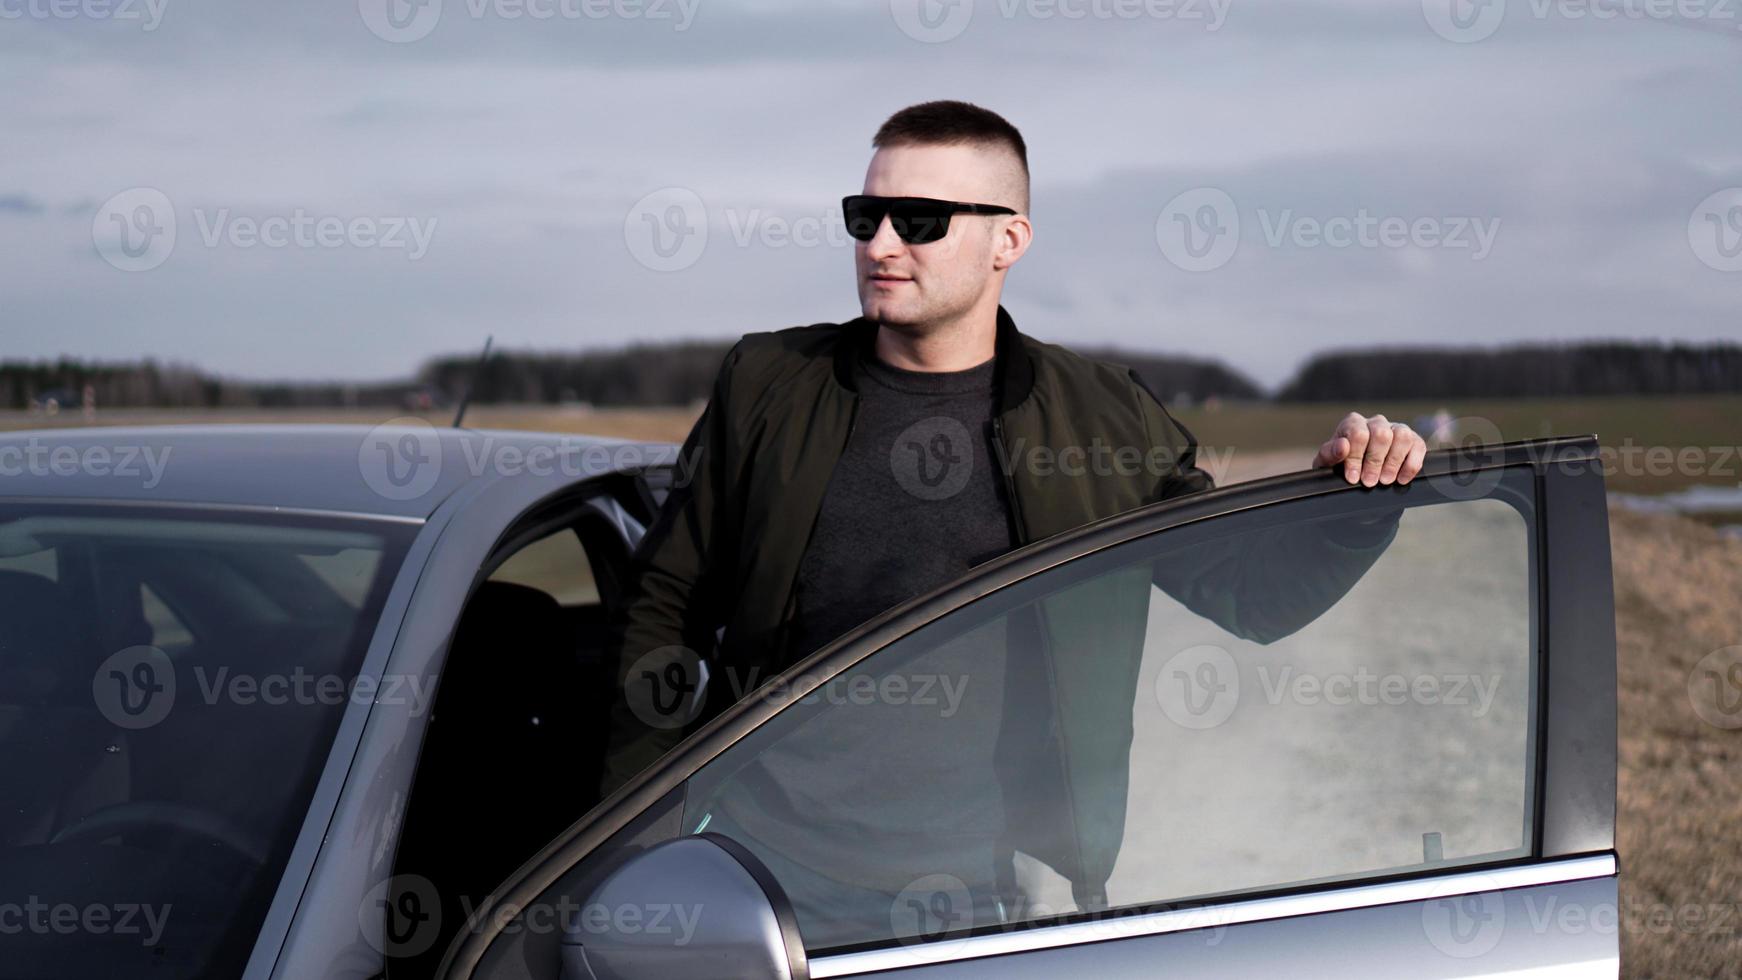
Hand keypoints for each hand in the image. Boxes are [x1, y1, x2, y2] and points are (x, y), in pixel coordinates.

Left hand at [1312, 413, 1426, 485]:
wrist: (1357, 475)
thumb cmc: (1340, 466)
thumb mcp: (1327, 463)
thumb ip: (1330, 453)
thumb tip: (1343, 445)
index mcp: (1353, 423)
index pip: (1358, 434)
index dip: (1355, 457)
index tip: (1352, 478)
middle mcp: (1376, 422)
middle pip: (1381, 434)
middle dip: (1374, 462)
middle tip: (1369, 482)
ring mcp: (1396, 429)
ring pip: (1402, 436)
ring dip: (1393, 462)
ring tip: (1385, 481)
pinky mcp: (1414, 441)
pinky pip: (1418, 447)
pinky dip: (1411, 465)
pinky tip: (1401, 480)